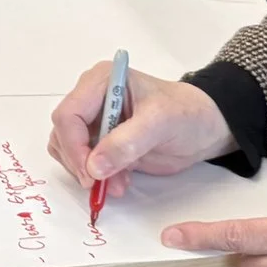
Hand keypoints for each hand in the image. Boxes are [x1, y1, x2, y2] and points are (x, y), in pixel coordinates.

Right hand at [48, 65, 231, 191]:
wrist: (204, 128)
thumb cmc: (186, 114)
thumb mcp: (160, 122)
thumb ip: (126, 143)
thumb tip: (93, 167)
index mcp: (101, 81)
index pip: (68, 114)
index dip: (74, 145)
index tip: (91, 173)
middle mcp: (91, 99)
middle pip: (62, 134)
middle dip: (80, 162)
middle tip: (101, 184)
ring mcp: (95, 122)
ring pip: (67, 151)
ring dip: (87, 173)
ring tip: (118, 184)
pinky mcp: (101, 143)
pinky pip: (83, 163)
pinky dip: (96, 177)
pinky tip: (120, 181)